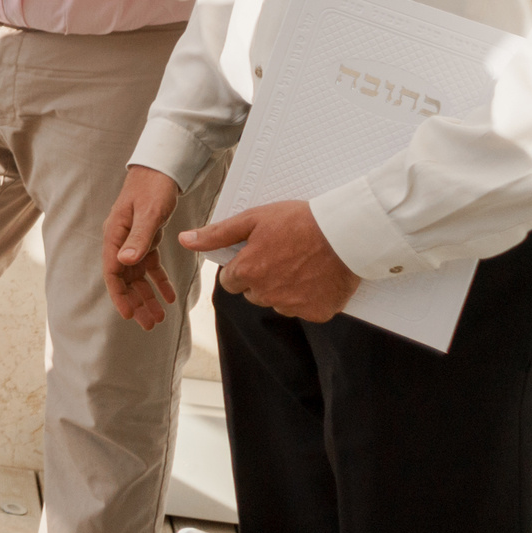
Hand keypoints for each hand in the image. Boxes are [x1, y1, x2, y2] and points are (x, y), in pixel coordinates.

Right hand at [102, 166, 183, 329]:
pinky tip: (169, 296)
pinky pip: (150, 266)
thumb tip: (123, 262)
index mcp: (115, 235)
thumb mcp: (147, 214)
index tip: (129, 315)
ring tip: (160, 317)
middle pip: (125, 279)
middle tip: (149, 324)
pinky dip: (159, 282)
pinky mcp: (146, 240)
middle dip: (136, 302)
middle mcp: (120, 241)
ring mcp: (133, 241)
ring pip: (137, 277)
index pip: (112, 272)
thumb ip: (137, 238)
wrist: (161, 171)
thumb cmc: (151, 189)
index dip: (119, 295)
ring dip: (147, 296)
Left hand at [184, 200, 362, 321]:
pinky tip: (317, 277)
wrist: (346, 232)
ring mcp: (294, 306)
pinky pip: (305, 310)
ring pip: (278, 303)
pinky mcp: (318, 313)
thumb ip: (216, 234)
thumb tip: (185, 240)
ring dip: (283, 290)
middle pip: (253, 293)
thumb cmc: (299, 221)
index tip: (257, 253)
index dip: (241, 266)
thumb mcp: (252, 219)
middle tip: (281, 256)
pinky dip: (309, 298)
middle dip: (261, 278)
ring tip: (300, 264)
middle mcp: (267, 294)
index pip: (230, 281)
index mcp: (247, 272)